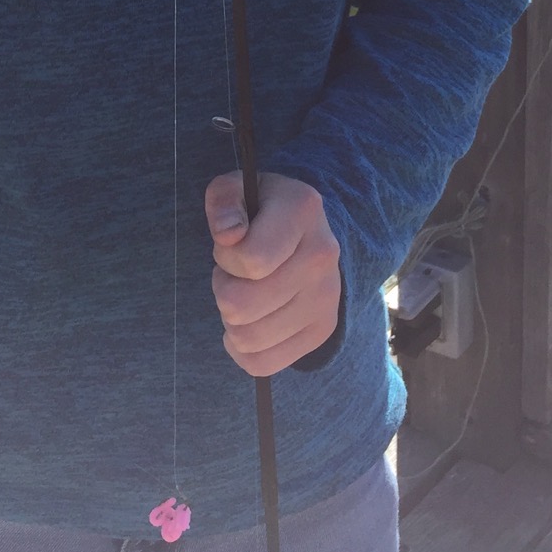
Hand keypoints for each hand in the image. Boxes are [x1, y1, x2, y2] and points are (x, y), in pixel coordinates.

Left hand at [206, 172, 341, 377]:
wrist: (305, 233)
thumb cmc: (259, 211)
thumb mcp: (235, 188)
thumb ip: (223, 201)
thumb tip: (228, 235)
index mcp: (303, 210)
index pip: (250, 260)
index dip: (226, 256)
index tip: (231, 242)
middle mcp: (323, 255)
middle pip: (243, 305)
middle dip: (223, 288)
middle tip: (233, 273)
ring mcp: (328, 298)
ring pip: (249, 338)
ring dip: (231, 318)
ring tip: (244, 293)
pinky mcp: (322, 331)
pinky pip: (262, 363)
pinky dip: (242, 349)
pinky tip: (248, 323)